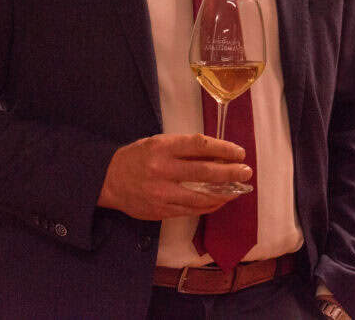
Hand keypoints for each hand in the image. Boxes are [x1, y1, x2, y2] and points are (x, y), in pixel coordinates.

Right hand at [97, 133, 251, 219]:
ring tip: (238, 190)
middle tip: (246, 172)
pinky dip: (208, 205)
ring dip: (224, 194)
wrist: (108, 180)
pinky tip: (219, 201)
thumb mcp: (157, 143)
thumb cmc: (137, 157)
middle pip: (205, 171)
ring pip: (201, 196)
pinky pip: (191, 210)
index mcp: (162, 147)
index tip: (239, 152)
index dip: (223, 148)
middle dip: (230, 172)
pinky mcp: (161, 210)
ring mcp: (162, 193)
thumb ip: (183, 148)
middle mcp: (163, 170)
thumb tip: (216, 154)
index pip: (200, 145)